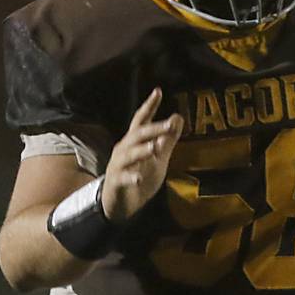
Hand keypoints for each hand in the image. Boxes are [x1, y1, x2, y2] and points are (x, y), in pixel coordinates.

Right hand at [101, 88, 182, 222]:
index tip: (158, 91)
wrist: (120, 203)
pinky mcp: (116, 182)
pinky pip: (123, 178)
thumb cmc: (139, 176)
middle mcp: (124, 149)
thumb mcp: (158, 158)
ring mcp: (118, 165)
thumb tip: (178, 117)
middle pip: (137, 135)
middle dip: (153, 128)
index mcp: (134, 141)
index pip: (141, 119)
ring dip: (142, 150)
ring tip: (155, 147)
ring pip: (129, 154)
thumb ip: (168, 139)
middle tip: (169, 123)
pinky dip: (131, 177)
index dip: (149, 106)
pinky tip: (139, 178)